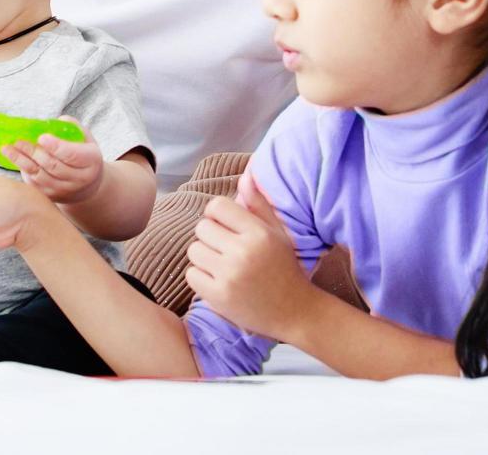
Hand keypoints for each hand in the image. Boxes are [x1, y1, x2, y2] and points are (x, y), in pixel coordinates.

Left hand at [1, 118, 103, 203]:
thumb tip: (51, 122)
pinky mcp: (51, 197)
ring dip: (22, 160)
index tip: (41, 137)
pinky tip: (13, 157)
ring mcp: (65, 190)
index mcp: (91, 161)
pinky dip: (22, 169)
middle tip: (18, 140)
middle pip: (53, 166)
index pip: (72, 155)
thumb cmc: (82, 154)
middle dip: (33, 152)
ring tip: (8, 148)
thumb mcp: (84, 138)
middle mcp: (79, 179)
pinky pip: (34, 183)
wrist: (86, 185)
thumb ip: (70, 128)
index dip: (56, 146)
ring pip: (40, 176)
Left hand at [185, 171, 315, 342]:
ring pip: (194, 251)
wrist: (295, 312)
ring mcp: (229, 275)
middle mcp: (243, 252)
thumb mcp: (277, 232)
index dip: (218, 215)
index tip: (227, 227)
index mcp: (258, 233)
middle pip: (201, 228)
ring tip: (222, 265)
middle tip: (225, 248)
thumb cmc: (285, 268)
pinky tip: (218, 281)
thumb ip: (259, 204)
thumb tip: (245, 176)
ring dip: (204, 257)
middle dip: (210, 236)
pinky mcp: (218, 297)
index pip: (216, 207)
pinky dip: (201, 277)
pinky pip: (191, 275)